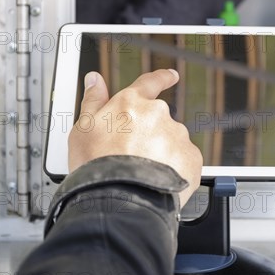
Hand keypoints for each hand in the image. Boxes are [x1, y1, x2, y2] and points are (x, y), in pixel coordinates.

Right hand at [68, 69, 202, 207]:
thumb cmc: (97, 166)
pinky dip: (175, 168)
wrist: (119, 200)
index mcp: (131, 103)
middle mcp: (157, 114)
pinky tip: (157, 179)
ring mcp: (176, 135)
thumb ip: (93, 101)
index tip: (171, 75)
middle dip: (150, 134)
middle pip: (158, 120)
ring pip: (171, 141)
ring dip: (161, 152)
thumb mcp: (83, 130)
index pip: (150, 82)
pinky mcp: (191, 157)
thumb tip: (95, 80)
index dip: (162, 78)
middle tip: (133, 155)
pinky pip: (184, 160)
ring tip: (143, 172)